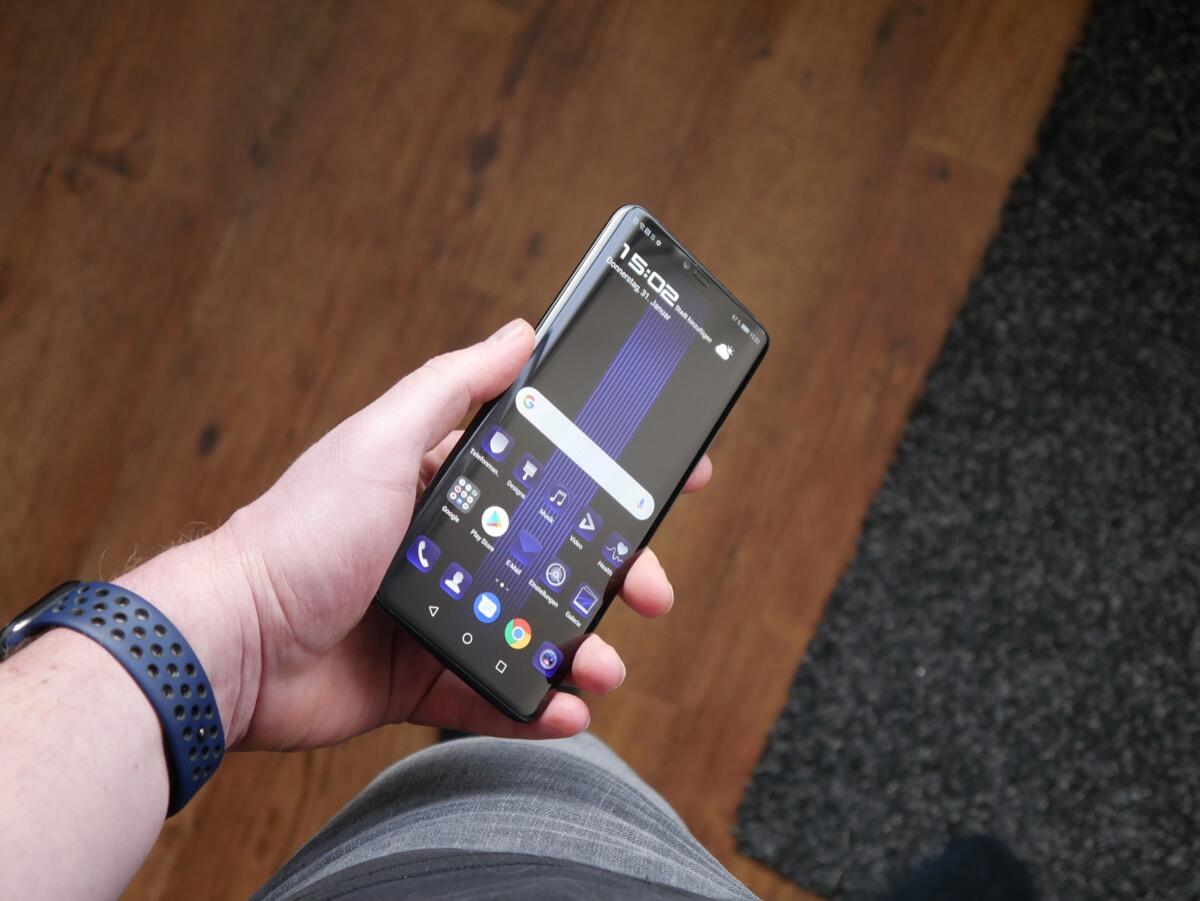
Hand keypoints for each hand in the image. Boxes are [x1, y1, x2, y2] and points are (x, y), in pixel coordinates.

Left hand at [123, 319, 710, 750]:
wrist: (233, 641)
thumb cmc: (301, 531)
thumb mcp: (381, 439)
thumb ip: (452, 389)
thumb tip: (519, 332)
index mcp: (446, 489)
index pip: (547, 478)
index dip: (612, 482)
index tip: (671, 484)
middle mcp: (450, 550)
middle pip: (556, 561)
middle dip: (617, 575)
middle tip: (653, 591)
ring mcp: (439, 618)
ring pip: (535, 633)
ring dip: (584, 650)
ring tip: (605, 664)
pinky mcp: (422, 682)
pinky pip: (494, 698)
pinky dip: (536, 708)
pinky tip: (568, 710)